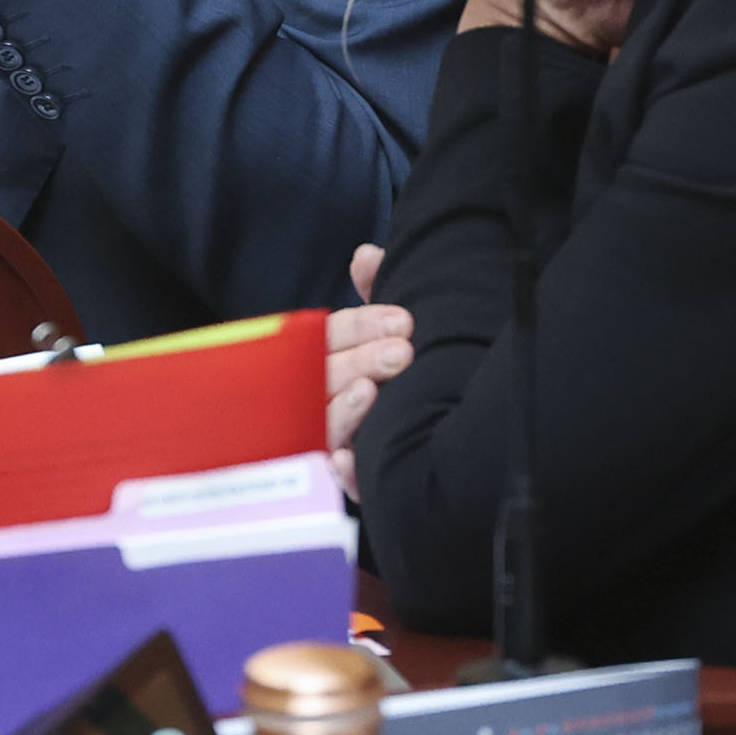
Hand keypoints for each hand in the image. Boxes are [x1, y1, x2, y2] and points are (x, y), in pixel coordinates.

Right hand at [325, 244, 408, 499]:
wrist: (420, 448)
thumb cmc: (385, 376)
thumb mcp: (381, 335)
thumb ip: (375, 292)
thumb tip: (367, 254)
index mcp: (324, 358)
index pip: (331, 337)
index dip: (362, 327)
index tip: (404, 321)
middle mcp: (315, 397)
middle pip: (325, 377)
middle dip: (361, 362)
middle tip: (403, 352)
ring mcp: (322, 439)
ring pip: (323, 423)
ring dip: (343, 408)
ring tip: (371, 391)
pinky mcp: (338, 480)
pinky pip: (330, 480)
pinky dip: (337, 471)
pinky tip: (349, 459)